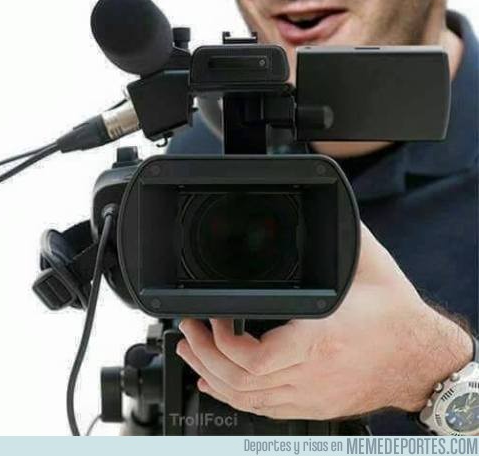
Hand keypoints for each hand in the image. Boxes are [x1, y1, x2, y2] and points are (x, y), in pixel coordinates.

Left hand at [176, 224, 472, 420]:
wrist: (421, 355)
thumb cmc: (395, 313)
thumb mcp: (365, 261)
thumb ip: (336, 231)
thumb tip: (320, 200)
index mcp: (319, 340)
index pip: (257, 360)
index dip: (224, 345)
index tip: (214, 318)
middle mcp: (312, 375)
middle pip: (243, 384)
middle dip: (205, 356)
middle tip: (188, 331)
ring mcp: (311, 395)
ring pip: (249, 402)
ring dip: (214, 376)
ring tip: (192, 350)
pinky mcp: (313, 404)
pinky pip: (265, 410)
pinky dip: (235, 397)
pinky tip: (217, 382)